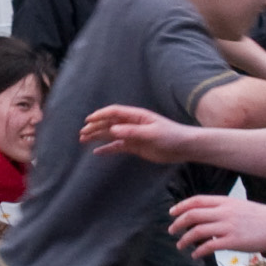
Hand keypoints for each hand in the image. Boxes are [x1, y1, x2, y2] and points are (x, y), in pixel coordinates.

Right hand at [78, 101, 192, 162]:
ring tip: (83, 140)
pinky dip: (107, 149)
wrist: (184, 147)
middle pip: (110, 123)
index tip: (88, 120)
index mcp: (137, 116)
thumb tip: (113, 130)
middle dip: (95, 127)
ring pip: (111, 135)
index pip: (114, 112)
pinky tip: (97, 152)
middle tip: (82, 133)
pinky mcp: (136, 146)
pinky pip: (118, 147)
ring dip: (98, 136)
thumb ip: (132, 132)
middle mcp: (133, 124)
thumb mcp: (152, 134)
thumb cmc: (171, 136)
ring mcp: (133, 135)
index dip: (100, 115)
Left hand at [165, 189, 265, 258]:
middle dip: (178, 223)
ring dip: (185, 239)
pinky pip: (209, 246)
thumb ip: (224, 210)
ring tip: (180, 246)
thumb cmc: (261, 216)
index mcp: (225, 201)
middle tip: (171, 231)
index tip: (172, 213)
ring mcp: (228, 226)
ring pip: (197, 231)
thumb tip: (208, 220)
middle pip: (192, 215)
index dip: (181, 206)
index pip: (197, 200)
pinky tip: (195, 255)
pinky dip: (198, 251)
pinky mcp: (233, 241)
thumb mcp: (240, 206)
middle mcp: (224, 212)